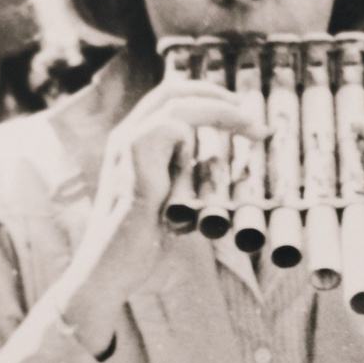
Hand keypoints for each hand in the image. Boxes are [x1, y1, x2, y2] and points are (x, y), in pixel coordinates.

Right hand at [60, 73, 263, 346]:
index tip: (243, 110)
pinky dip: (194, 139)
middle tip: (253, 111)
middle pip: (174, 89)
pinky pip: (169, 127)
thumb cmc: (141, 245)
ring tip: (253, 130)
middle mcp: (126, 136)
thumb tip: (218, 166)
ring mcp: (126, 147)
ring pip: (177, 103)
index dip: (208, 96)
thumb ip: (188, 179)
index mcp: (135, 142)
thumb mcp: (174, 203)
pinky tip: (199, 164)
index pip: (170, 98)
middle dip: (219, 94)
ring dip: (222, 112)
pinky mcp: (133, 164)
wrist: (110, 273)